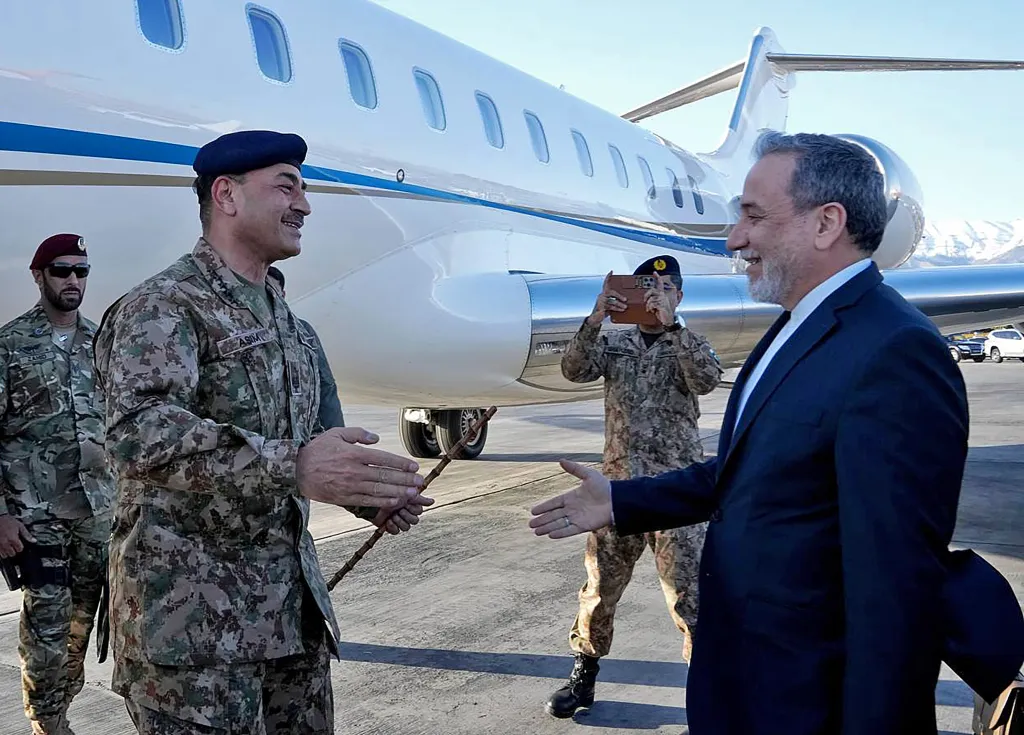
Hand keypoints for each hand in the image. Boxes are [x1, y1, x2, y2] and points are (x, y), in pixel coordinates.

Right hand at [0, 515, 33, 558]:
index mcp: (13, 539)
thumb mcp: (19, 525)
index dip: (20, 547)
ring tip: (8, 547)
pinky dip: (1, 551)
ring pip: (4, 555)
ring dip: (7, 552)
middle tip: (14, 545)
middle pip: (12, 554)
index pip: (19, 549)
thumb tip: (34, 540)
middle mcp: (5, 543)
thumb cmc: (7, 521)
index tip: (19, 545)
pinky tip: (2, 546)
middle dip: (14, 550)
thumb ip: (26, 534)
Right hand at [297, 427, 431, 509]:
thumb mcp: (336, 433)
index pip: (383, 458)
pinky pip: (367, 501)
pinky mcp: (344, 497)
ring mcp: (349, 485)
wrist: (295, 470)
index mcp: (354, 453)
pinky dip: (382, 502)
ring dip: (397, 492)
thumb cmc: (317, 450)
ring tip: (412, 493)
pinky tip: (394, 501)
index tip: (413, 466)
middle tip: (419, 481)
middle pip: (384, 475)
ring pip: (378, 489)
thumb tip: (376, 438)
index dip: (400, 463)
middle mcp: (354, 470)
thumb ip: (357, 433)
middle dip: (404, 479)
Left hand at [371, 495, 433, 534]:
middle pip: (414, 520)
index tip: (407, 503)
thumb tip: (432, 501)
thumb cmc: (388, 493)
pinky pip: (396, 532)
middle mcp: (406, 513)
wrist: (371, 499)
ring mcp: (398, 520)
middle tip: (399, 510)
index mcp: (411, 504)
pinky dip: (393, 527)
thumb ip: (419, 498)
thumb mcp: (405, 493)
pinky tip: (389, 521)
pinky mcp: (389, 526)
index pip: (419, 511)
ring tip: (393, 515)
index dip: (413, 508)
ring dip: (400, 521)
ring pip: (406, 527)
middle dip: (407, 515)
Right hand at [529, 460, 612, 537]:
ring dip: (548, 527)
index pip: (554, 503)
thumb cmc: (604, 486)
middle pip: (554, 515)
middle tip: (530, 524)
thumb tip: (560, 460)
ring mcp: (577, 518)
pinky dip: (560, 533)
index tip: (533, 511)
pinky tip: (550, 535)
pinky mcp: (584, 526)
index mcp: (571, 497)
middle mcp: (572, 508)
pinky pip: (569, 530)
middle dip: (542, 520)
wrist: (617, 500)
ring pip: (559, 524)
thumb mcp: (588, 475)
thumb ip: (574, 469)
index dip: (544, 507)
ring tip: (536, 532)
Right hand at [586, 271, 627, 325]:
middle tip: (625, 299)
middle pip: (610, 292)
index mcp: (603, 294)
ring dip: (619, 304)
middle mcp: (601, 296)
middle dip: (619, 295)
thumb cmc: (604, 310)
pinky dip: (616, 309)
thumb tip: (624, 300)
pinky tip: (621, 310)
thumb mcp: (610, 304)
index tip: (611, 272)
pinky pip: (610, 307)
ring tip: (625, 307)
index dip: (608, 278)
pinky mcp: (601, 308)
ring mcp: (600, 302)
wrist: (595, 319)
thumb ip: (615, 300)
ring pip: (611, 301)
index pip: (605, 284)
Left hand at [644, 273, 678, 326]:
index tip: (654, 273)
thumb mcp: (658, 304)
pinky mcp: (661, 304)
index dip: (658, 278)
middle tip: (645, 300)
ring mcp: (663, 300)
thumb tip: (647, 298)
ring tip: (651, 309)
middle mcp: (663, 295)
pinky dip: (650, 309)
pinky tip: (653, 311)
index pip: (660, 284)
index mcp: (663, 294)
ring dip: (648, 305)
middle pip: (652, 290)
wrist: (667, 321)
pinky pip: (651, 304)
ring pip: (650, 299)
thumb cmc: (663, 313)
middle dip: (646, 296)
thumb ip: (655, 299)